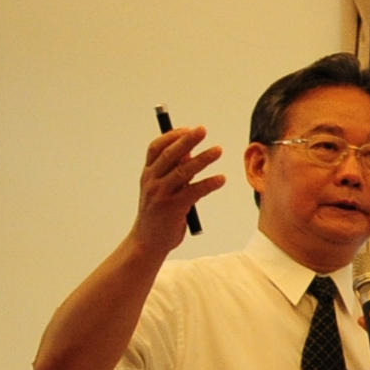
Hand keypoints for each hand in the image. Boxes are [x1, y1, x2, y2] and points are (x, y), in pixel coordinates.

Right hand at [134, 126, 223, 254]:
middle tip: (203, 129)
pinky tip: (221, 179)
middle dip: (187, 141)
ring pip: (183, 171)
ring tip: (218, 150)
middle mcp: (152, 181)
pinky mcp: (173, 208)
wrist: (148, 241)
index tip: (188, 128)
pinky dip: (208, 184)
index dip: (172, 136)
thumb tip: (190, 152)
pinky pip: (193, 192)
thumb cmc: (158, 212)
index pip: (156, 148)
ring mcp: (161, 194)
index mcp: (148, 173)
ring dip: (202, 159)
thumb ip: (173, 171)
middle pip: (170, 155)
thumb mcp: (161, 188)